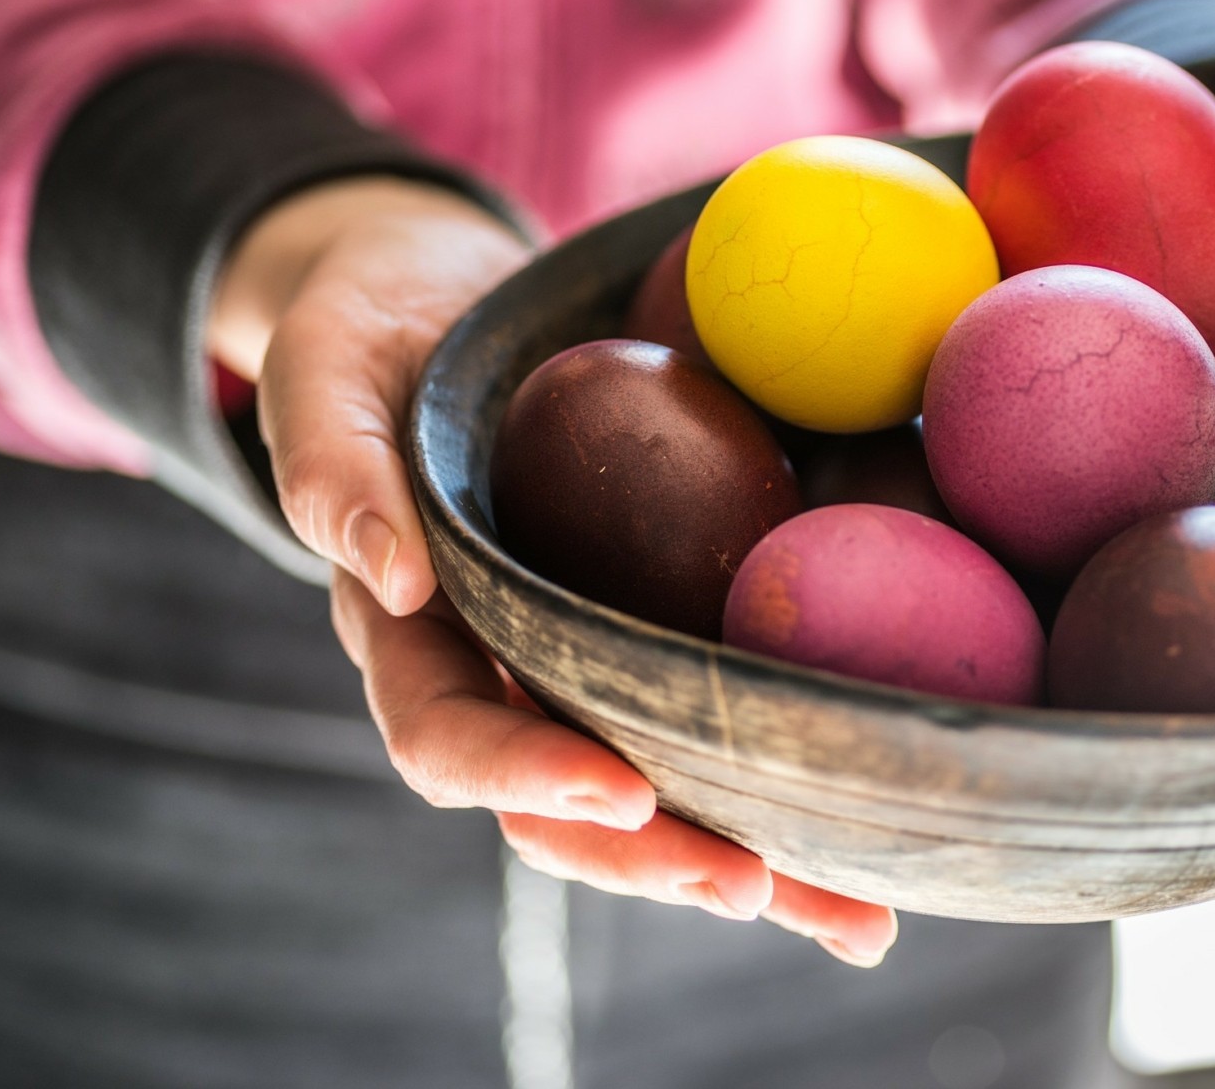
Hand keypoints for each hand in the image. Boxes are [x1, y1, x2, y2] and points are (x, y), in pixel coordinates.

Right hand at [211, 177, 897, 964]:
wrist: (446, 296)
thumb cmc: (376, 324)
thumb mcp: (327, 361)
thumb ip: (333, 458)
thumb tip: (390, 576)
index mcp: (410, 633)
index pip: (447, 735)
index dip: (526, 775)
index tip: (622, 794)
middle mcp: (499, 670)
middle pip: (563, 809)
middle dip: (658, 860)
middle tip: (757, 887)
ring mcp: (583, 662)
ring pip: (661, 793)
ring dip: (755, 864)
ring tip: (858, 916)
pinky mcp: (660, 631)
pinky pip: (719, 719)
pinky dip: (795, 782)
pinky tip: (886, 825)